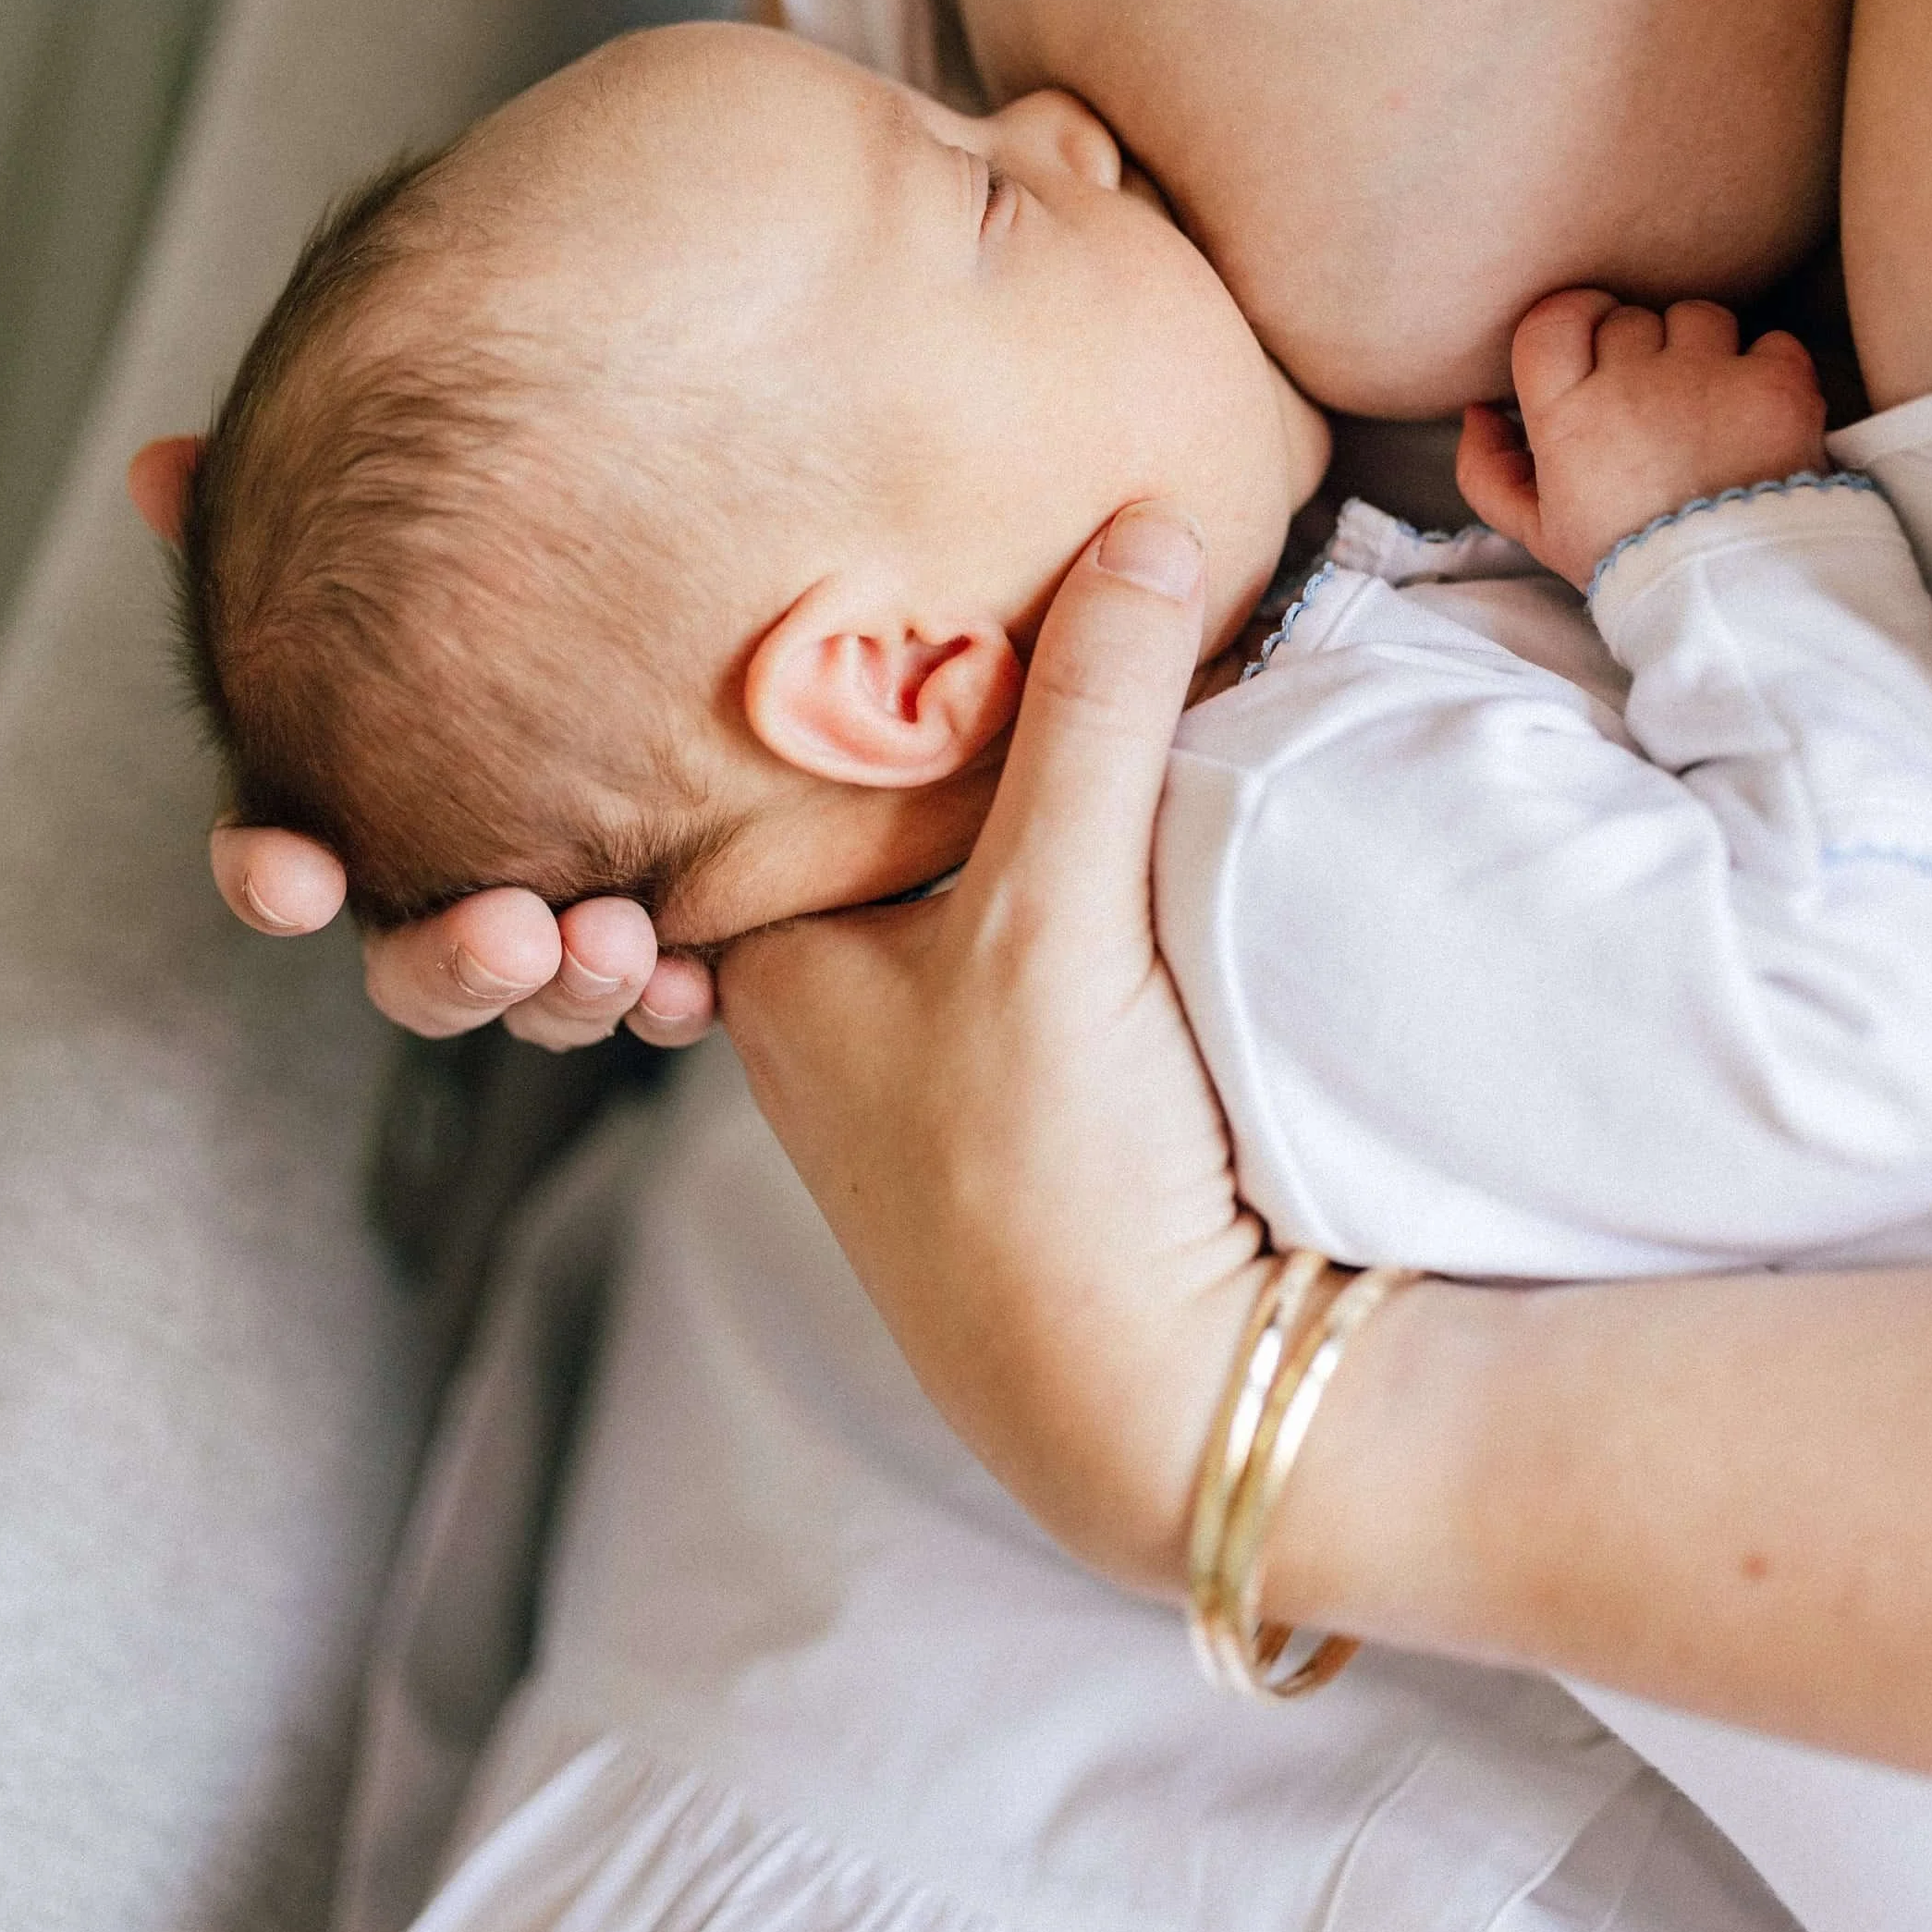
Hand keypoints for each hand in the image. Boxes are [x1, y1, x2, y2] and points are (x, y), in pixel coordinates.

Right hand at [130, 435, 718, 1048]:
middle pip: (417, 973)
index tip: (294, 874)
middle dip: (452, 965)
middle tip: (511, 928)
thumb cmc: (493, 571)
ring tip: (617, 938)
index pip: (278, 863)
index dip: (270, 877)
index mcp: (357, 808)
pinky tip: (692, 982)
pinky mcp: (663, 934)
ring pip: (540, 1000)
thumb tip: (158, 470)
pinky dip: (668, 1002)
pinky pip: (658, 999)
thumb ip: (267, 510)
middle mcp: (448, 886)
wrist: (670, 599)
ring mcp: (553, 926)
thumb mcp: (388, 527)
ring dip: (566, 991)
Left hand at [721, 502, 1265, 1591]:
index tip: (906, 550)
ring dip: (1009, 798)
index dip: (837, 656)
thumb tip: (1152, 520)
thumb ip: (1098, 706)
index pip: (776, 767)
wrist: (1163, 1410)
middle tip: (995, 585)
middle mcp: (818, 1018)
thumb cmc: (1049, 1170)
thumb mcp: (1059, 902)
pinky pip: (1017, 941)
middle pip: (865, 814)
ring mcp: (915, 1072)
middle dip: (913, 715)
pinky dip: (1060, 873)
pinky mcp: (1015, 1115)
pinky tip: (1130, 828)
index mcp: (768, 965)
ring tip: (1094, 692)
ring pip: (946, 878)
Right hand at [1456, 289, 1829, 589]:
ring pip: (1700, 319)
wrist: (1729, 596)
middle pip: (1630, 319)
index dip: (1574, 316)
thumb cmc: (1632, 564)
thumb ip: (1488, 472)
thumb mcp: (1541, 534)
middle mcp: (1631, 383)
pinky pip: (1773, 342)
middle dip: (1644, 348)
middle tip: (1659, 403)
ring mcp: (1705, 378)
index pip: (1553, 319)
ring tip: (1713, 406)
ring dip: (1706, 349)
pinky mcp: (1774, 386)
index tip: (1593, 336)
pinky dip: (1771, 367)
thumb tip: (1480, 411)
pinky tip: (1761, 411)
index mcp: (1567, 416)